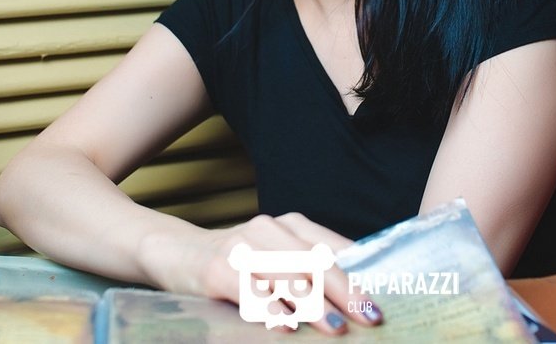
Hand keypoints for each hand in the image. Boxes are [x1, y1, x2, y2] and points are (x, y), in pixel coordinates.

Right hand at [168, 212, 383, 335]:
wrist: (175, 252)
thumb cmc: (237, 263)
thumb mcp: (275, 258)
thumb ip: (308, 270)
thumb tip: (355, 297)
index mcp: (290, 226)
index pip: (332, 249)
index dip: (360, 275)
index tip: (381, 301)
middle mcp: (268, 230)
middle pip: (315, 262)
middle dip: (346, 292)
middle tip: (370, 318)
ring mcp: (241, 247)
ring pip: (286, 276)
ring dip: (314, 306)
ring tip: (336, 329)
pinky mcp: (217, 268)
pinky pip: (249, 291)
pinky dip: (270, 310)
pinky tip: (287, 327)